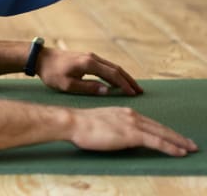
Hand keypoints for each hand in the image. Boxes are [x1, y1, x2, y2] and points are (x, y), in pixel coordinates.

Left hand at [36, 48, 142, 95]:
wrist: (39, 58)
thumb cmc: (51, 73)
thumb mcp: (67, 85)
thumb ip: (88, 88)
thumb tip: (107, 91)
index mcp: (89, 64)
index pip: (112, 74)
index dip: (125, 84)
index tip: (134, 94)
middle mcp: (92, 58)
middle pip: (116, 69)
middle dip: (129, 80)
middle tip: (140, 91)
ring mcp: (89, 56)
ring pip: (111, 66)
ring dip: (123, 76)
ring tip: (133, 87)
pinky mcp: (86, 58)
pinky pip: (105, 66)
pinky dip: (114, 73)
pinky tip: (118, 81)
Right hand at [69, 106, 197, 156]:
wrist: (73, 122)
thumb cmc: (81, 125)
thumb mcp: (101, 123)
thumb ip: (114, 126)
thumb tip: (118, 135)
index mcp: (124, 112)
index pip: (149, 123)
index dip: (164, 131)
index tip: (174, 137)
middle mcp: (131, 115)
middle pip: (160, 127)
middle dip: (177, 136)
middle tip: (190, 144)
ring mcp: (133, 123)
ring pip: (162, 133)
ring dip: (178, 141)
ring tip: (190, 148)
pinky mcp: (132, 134)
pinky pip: (157, 141)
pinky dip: (170, 147)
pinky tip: (180, 152)